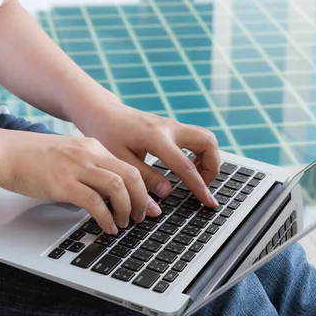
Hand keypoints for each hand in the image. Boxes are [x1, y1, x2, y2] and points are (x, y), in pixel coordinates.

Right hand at [0, 130, 160, 234]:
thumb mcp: (67, 155)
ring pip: (118, 186)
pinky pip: (94, 202)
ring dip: (127, 209)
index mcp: (93, 147)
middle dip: (142, 200)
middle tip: (143, 217)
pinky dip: (106, 217)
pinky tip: (107, 227)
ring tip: (126, 223)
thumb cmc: (31, 157)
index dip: (144, 188)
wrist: (3, 151)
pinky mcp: (62, 183)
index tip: (150, 204)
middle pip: (131, 175)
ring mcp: (76, 167)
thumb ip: (88, 168)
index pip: (129, 166)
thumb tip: (104, 193)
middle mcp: (89, 154)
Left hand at [78, 102, 220, 207]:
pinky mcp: (173, 127)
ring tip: (194, 177)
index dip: (199, 186)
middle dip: (212, 167)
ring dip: (208, 159)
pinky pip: (197, 138)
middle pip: (208, 143)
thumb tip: (166, 193)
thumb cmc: (107, 134)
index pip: (185, 166)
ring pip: (207, 138)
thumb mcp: (121, 161)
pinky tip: (186, 167)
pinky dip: (200, 154)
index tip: (209, 202)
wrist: (103, 113)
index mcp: (156, 138)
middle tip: (201, 185)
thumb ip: (145, 178)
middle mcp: (170, 128)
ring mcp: (173, 125)